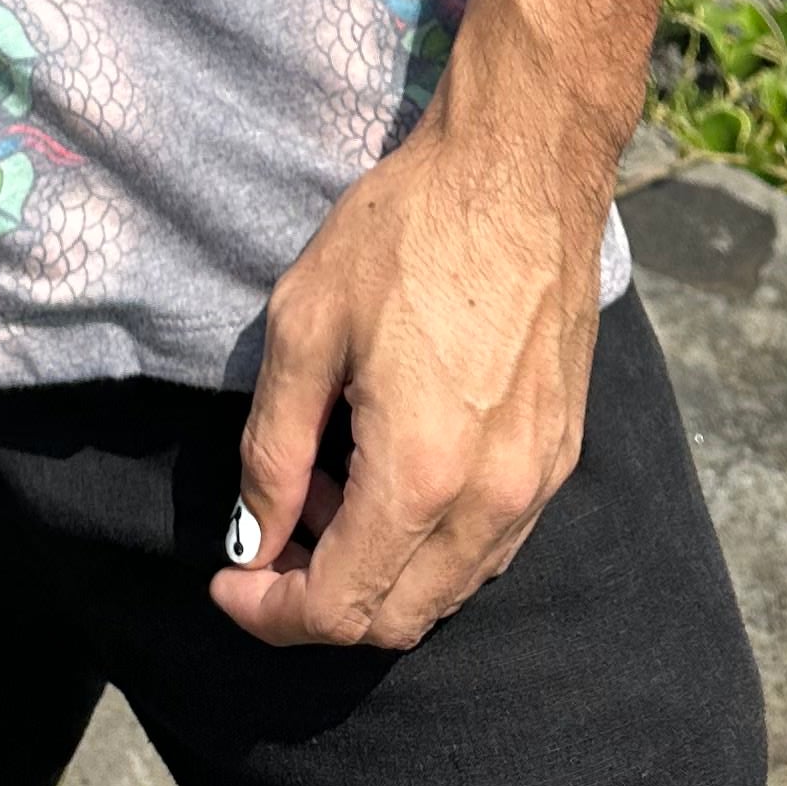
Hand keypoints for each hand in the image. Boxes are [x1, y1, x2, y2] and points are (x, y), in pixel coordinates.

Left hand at [209, 109, 607, 651]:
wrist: (521, 166)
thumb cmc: (408, 229)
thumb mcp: (304, 326)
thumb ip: (272, 451)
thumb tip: (252, 541)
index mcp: (421, 477)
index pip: (339, 608)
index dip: (269, 613)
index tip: (225, 581)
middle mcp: (491, 502)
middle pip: (396, 619)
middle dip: (319, 602)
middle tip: (271, 536)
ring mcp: (537, 483)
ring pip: (448, 589)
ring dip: (378, 570)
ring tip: (328, 484)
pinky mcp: (561, 454)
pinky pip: (489, 544)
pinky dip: (430, 541)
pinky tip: (393, 467)